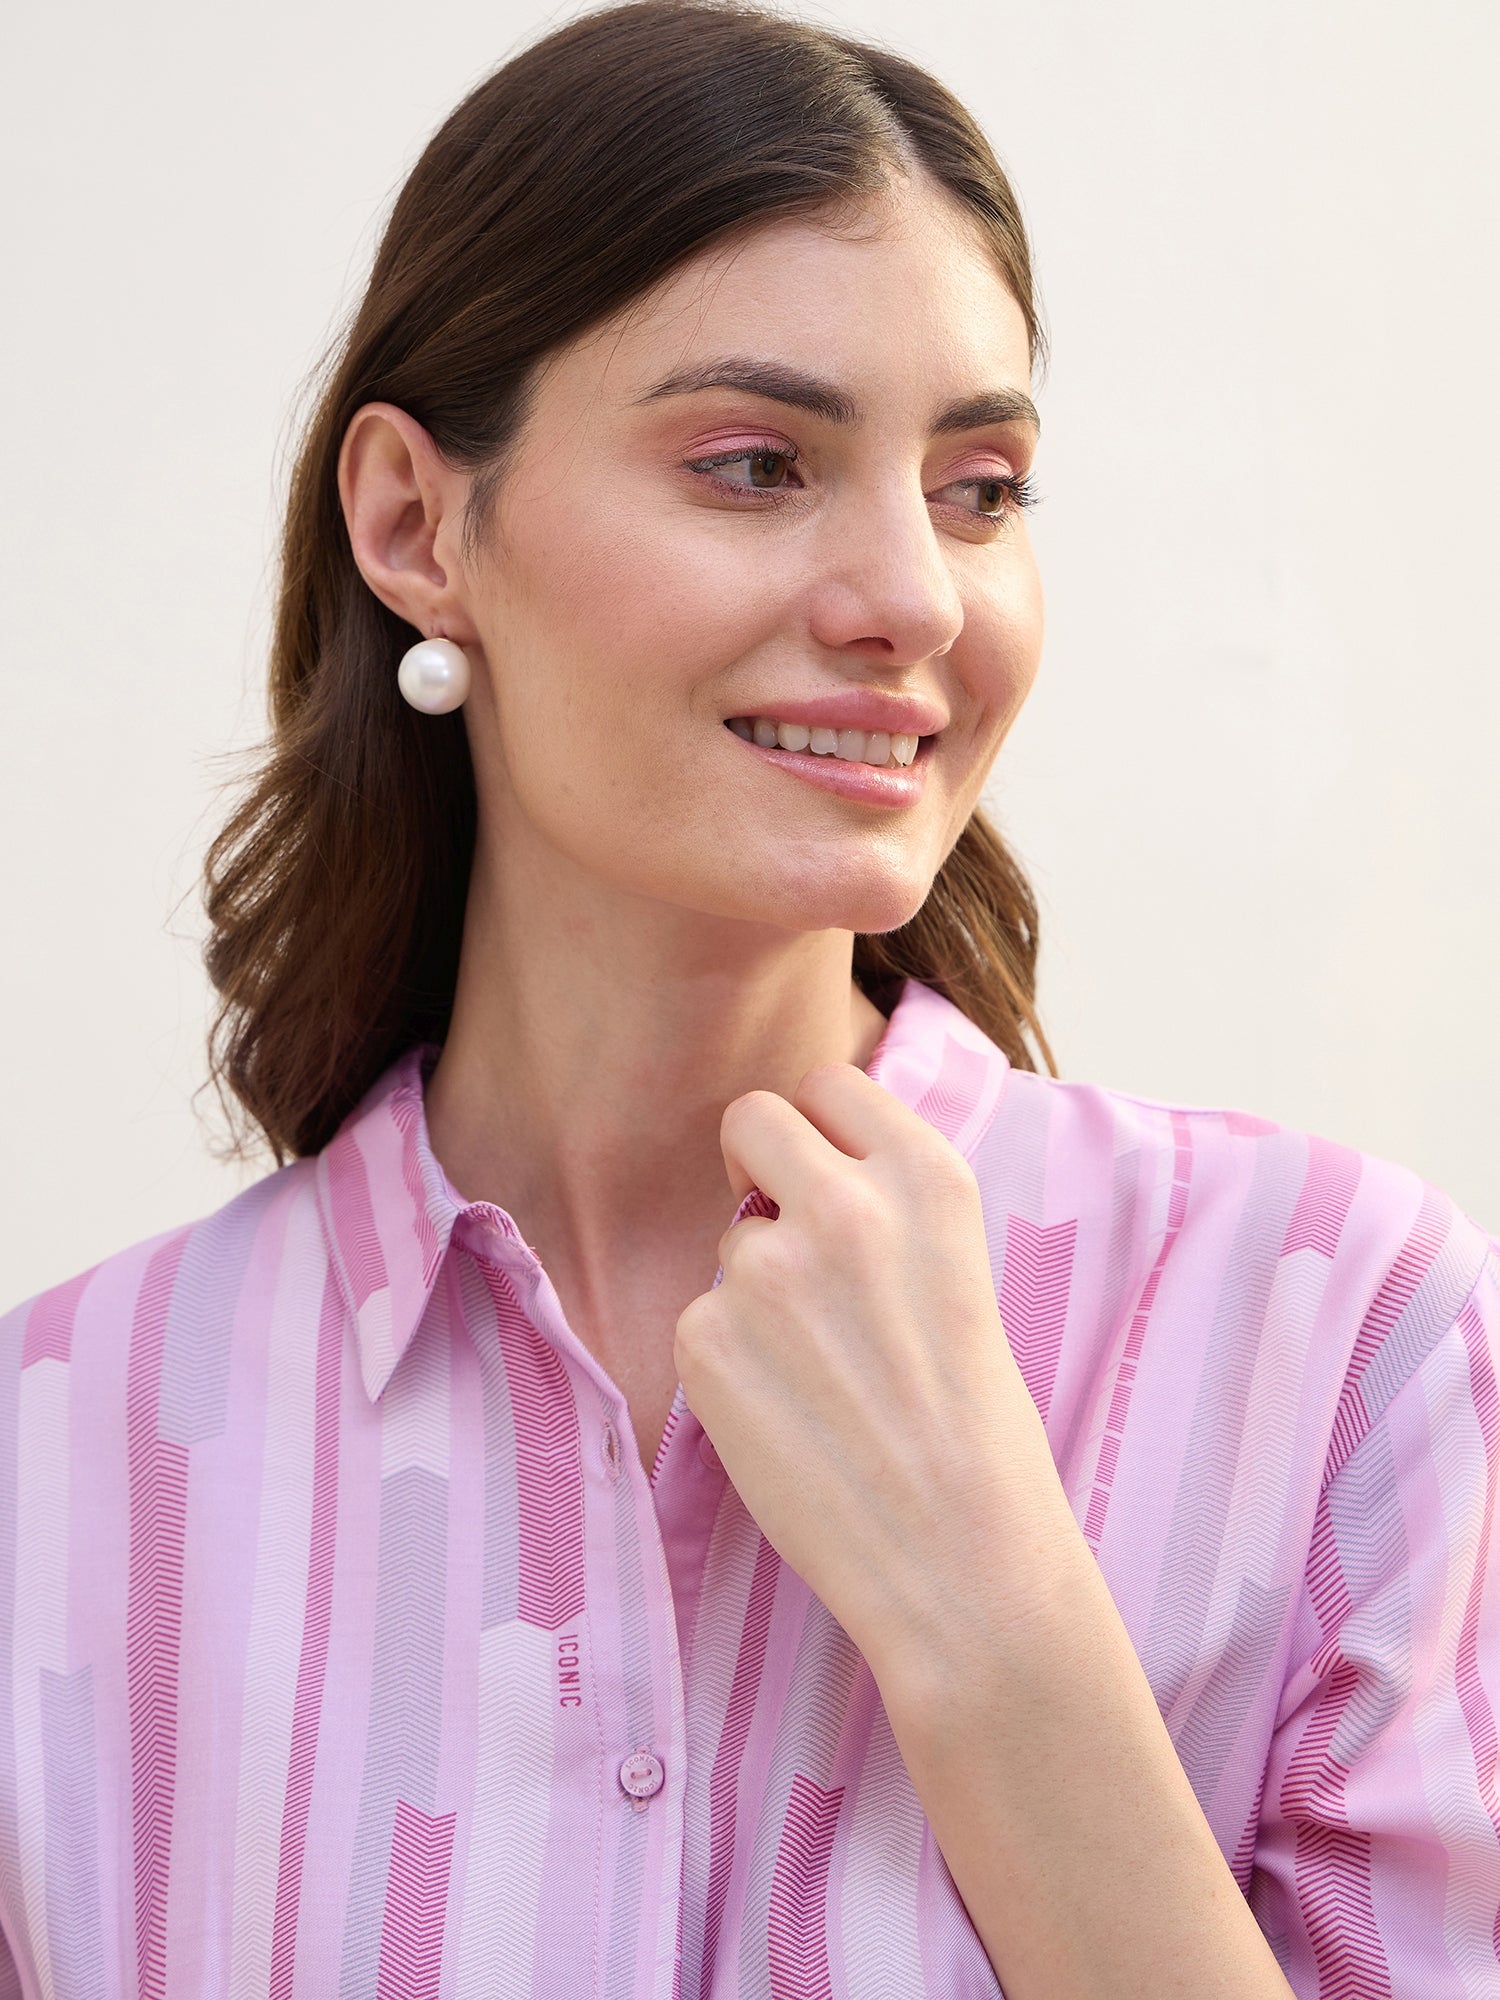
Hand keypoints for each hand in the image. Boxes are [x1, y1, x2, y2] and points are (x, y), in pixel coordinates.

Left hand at [673, 1061, 1078, 1685]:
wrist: (966, 1561)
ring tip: (822, 1377)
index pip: (829, 1083)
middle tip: (784, 1238)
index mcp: (928, 1177)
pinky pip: (698, 1319)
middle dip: (755, 1168)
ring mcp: (768, 1269)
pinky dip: (728, 1364)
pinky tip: (789, 1417)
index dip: (819, 1133)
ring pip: (728, 1242)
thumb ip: (885, 1203)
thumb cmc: (974, 1427)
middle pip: (751, 1119)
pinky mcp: (707, 1339)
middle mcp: (847, 1204)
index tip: (824, 1178)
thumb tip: (791, 1172)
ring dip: (755, 1292)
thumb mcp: (958, 1270)